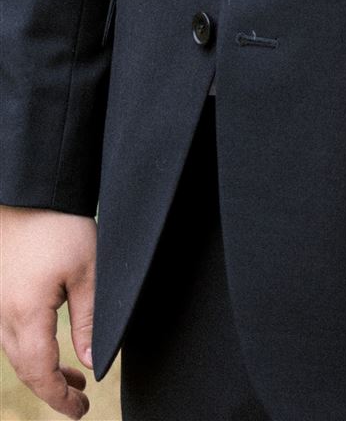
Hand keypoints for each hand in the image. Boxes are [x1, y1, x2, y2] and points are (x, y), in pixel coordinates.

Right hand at [0, 206, 95, 418]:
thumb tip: (90, 363)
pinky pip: (12, 336)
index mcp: (26, 315)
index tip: (80, 411)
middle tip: (80, 401)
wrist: (29, 194)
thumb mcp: (87, 272)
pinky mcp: (0, 294)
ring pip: (17, 354)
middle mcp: (4, 317)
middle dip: (53, 390)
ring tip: (74, 379)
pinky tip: (52, 348)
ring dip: (43, 370)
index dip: (60, 398)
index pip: (41, 373)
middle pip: (25, 369)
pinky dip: (32, 350)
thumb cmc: (60, 226)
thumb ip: (89, 320)